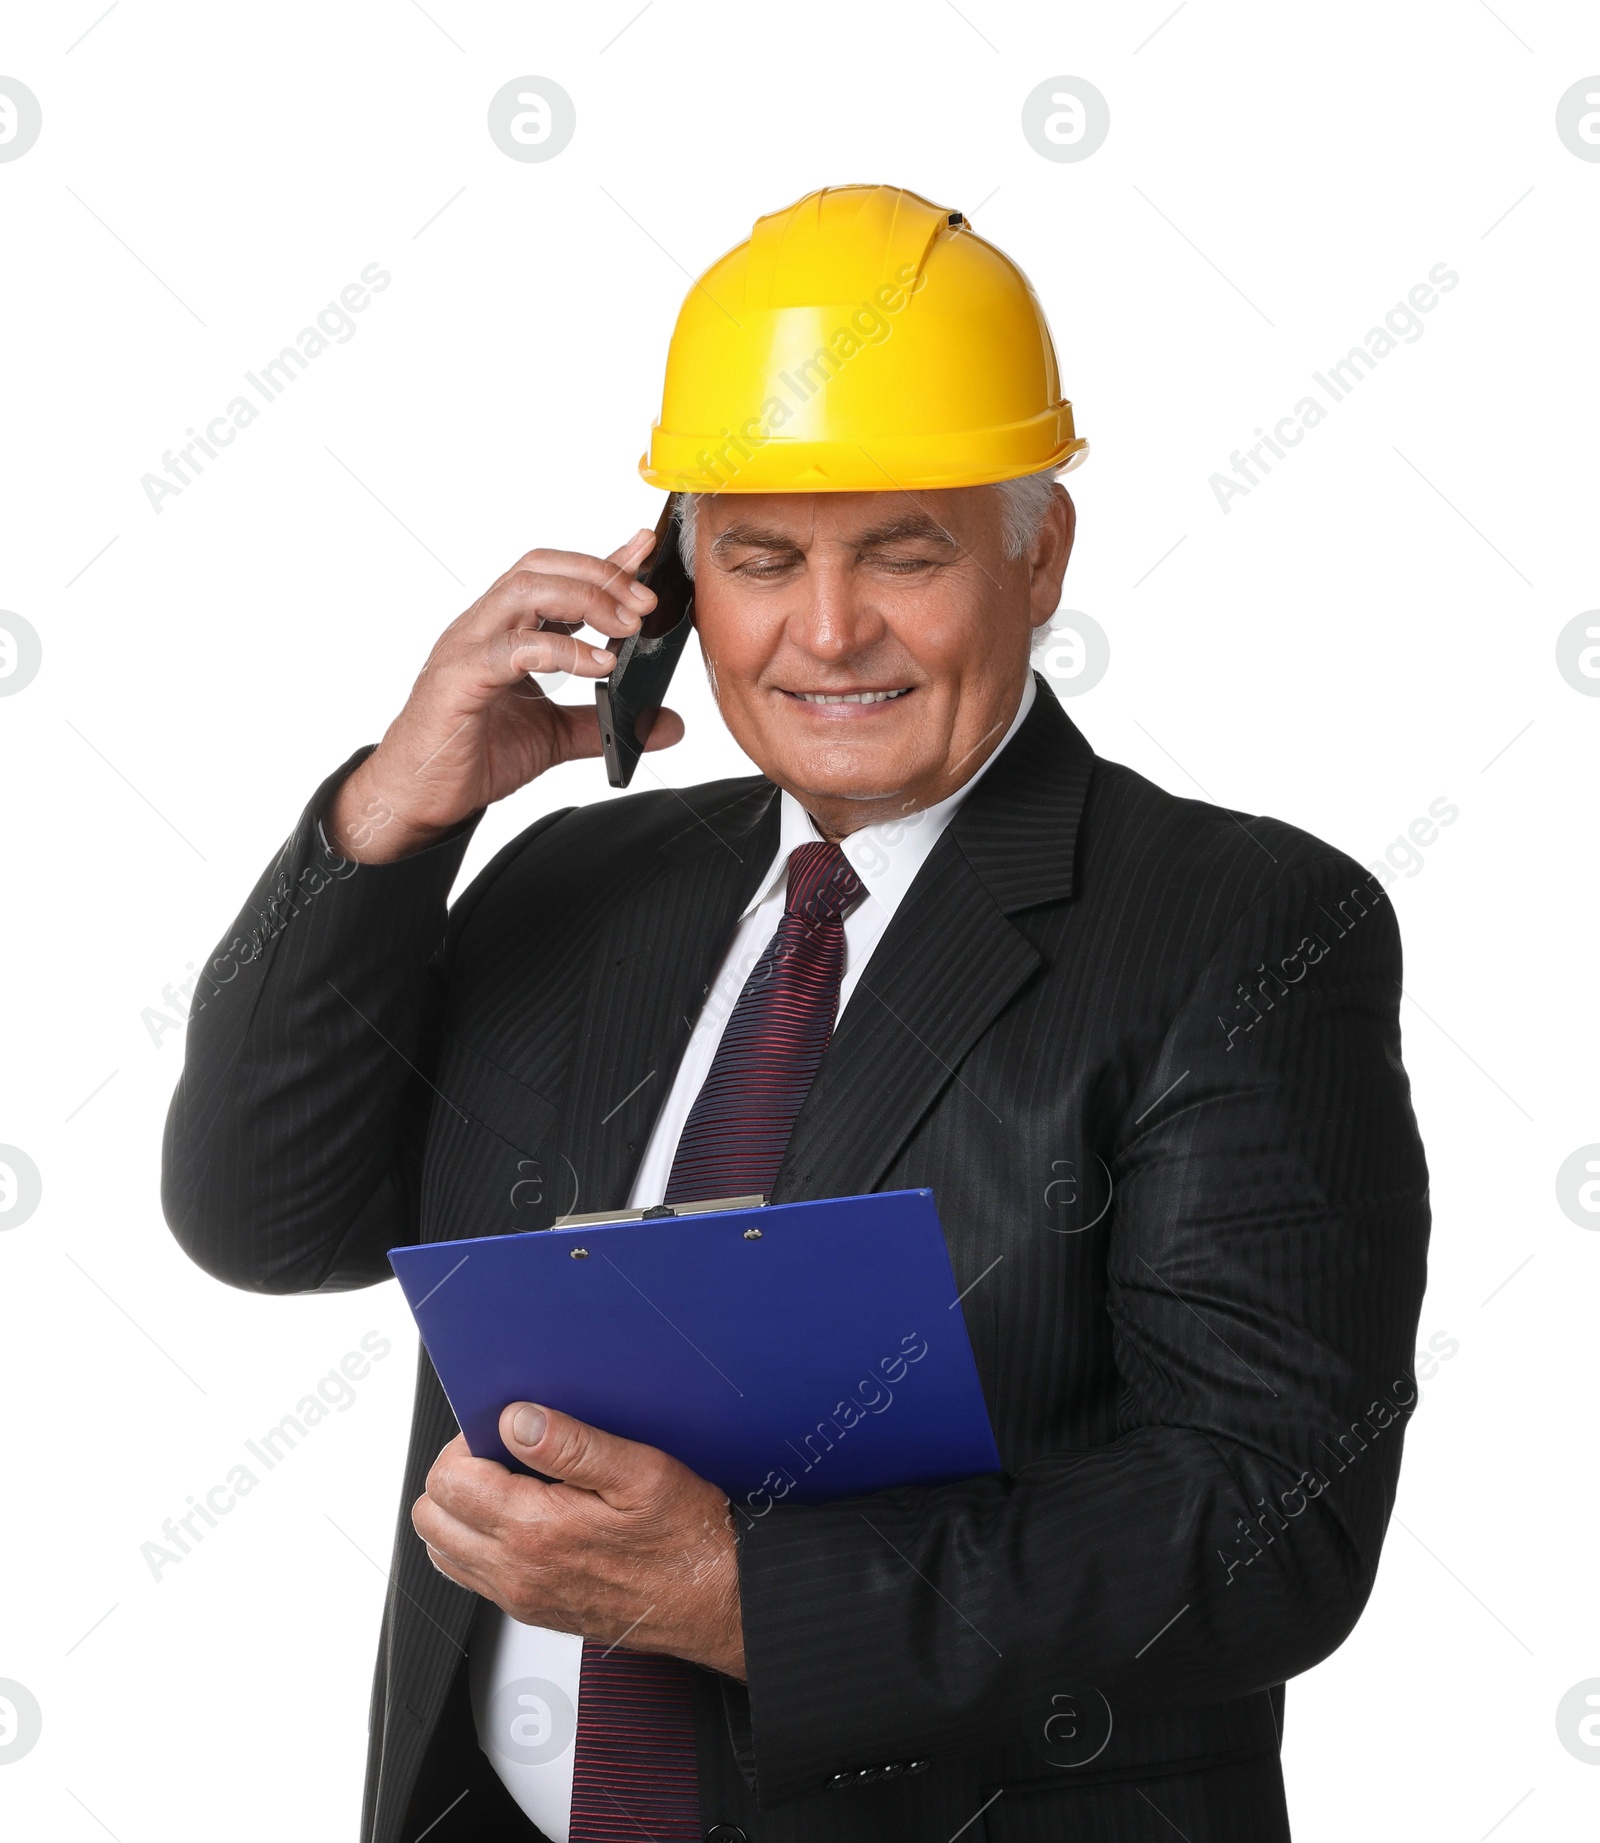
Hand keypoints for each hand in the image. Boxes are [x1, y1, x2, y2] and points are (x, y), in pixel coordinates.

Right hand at [325, 529, 685, 861]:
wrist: (418, 797)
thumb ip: (605, 724)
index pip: (556, 578)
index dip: (602, 561)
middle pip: (541, 570)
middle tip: (645, 601)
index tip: (645, 551)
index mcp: (506, 631)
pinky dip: (561, 649)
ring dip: (585, 600)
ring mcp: (467, 648)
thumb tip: (665, 724)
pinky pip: (510, 648)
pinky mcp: (459, 679)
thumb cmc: (472, 755)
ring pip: (524, 591)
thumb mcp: (553, 736)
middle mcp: (485, 628)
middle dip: (599, 575)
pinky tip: (598, 664)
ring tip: (628, 626)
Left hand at [412, 1403, 745, 1679]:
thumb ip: (573, 1444)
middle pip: (433, 1516)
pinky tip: (524, 1517)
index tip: (503, 1430)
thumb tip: (517, 1420)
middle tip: (502, 1453)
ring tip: (512, 1484)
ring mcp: (521, 1596)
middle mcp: (517, 1572)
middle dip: (456, 1474)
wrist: (716, 1601)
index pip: (449, 1481)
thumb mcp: (642, 1473)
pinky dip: (478, 1540)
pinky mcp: (532, 1609)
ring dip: (462, 1510)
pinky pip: (471, 1574)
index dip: (466, 1443)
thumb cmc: (688, 1539)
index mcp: (537, 1532)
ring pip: (443, 1549)